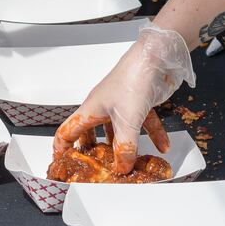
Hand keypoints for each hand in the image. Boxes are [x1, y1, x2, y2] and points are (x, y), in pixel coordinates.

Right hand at [55, 24, 193, 174]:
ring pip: (120, 131)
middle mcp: (104, 107)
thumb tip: (122, 168)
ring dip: (126, 147)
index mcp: (91, 109)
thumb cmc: (133, 78)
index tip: (62, 165)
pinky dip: (153, 134)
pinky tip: (163, 146)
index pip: (67, 131)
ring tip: (130, 164)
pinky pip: (145, 123)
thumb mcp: (127, 121)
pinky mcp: (140, 102)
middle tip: (97, 168)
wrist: (157, 56)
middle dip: (94, 151)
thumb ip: (124, 148)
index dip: (61, 149)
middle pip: (92, 133)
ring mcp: (122, 105)